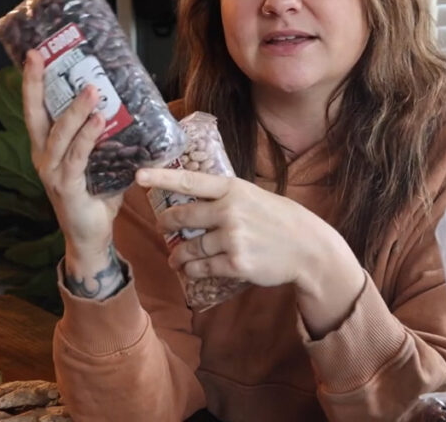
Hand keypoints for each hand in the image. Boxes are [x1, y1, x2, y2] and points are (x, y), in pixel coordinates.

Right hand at [23, 49, 121, 258]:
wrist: (91, 236)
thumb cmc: (95, 196)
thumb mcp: (100, 160)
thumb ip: (107, 137)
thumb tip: (129, 107)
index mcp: (48, 148)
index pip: (36, 109)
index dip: (33, 83)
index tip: (33, 55)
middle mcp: (44, 157)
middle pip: (37, 115)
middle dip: (37, 85)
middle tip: (41, 57)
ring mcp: (53, 172)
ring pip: (60, 134)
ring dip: (75, 111)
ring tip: (90, 90)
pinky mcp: (67, 187)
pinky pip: (77, 158)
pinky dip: (87, 138)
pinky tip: (96, 122)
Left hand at [137, 167, 364, 335]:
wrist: (308, 248)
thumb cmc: (280, 220)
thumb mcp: (255, 196)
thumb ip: (226, 197)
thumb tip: (194, 200)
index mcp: (233, 189)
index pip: (190, 181)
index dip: (161, 177)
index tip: (138, 175)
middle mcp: (230, 211)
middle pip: (182, 217)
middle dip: (165, 224)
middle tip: (160, 227)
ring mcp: (232, 238)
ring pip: (190, 247)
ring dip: (177, 255)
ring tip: (174, 259)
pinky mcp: (235, 263)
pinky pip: (202, 268)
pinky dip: (192, 271)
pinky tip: (190, 271)